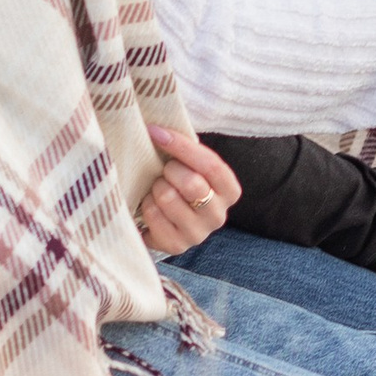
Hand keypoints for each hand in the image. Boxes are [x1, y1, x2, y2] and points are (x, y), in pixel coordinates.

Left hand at [137, 123, 240, 256]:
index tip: (156, 133)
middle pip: (191, 183)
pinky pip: (153, 216)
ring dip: (156, 188)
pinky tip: (151, 206)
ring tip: (157, 189)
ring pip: (168, 197)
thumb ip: (185, 148)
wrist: (167, 219)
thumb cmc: (179, 182)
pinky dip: (146, 205)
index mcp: (229, 191)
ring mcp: (198, 234)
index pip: (212, 165)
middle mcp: (218, 216)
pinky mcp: (176, 246)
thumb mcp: (189, 165)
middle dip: (169, 170)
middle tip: (163, 170)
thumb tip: (158, 128)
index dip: (182, 146)